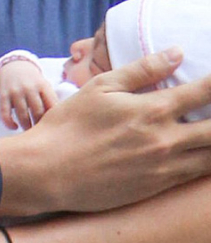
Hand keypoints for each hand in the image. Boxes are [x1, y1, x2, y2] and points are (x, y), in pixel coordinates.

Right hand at [0, 47, 210, 214]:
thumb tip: (178, 53)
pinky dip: (203, 165)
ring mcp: (161, 169)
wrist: (46, 172)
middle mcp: (164, 141)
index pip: (207, 90)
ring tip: (208, 134)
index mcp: (152, 110)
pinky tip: (201, 156)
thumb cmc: (68, 127)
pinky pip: (192, 177)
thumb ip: (141, 70)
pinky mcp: (152, 189)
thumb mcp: (100, 88)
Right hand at [0, 61, 57, 129]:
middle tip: (42, 135)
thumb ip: (51, 101)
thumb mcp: (45, 86)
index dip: (54, 119)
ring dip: (26, 127)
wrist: (14, 65)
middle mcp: (29, 88)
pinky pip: (6, 114)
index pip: (52, 105)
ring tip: (29, 132)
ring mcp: (16, 92)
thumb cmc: (33, 81)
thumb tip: (61, 121)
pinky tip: (14, 127)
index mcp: (43, 86)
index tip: (54, 128)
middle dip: (40, 125)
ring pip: (22, 115)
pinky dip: (9, 123)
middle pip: (37, 112)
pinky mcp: (3, 95)